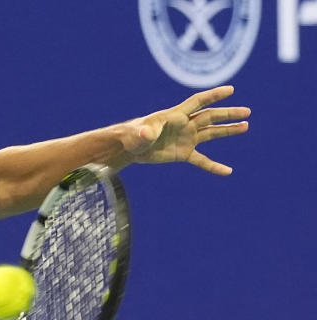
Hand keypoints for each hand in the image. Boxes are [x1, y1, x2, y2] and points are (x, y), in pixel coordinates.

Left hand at [124, 85, 249, 174]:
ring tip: (245, 126)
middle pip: (210, 117)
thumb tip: (146, 133)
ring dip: (228, 130)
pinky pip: (202, 161)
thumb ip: (145, 132)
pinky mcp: (183, 153)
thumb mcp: (139, 134)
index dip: (213, 95)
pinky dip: (214, 166)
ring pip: (211, 133)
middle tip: (247, 112)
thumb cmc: (133, 136)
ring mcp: (186, 139)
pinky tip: (227, 171)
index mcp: (176, 115)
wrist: (130, 148)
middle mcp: (185, 125)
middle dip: (228, 114)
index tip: (230, 90)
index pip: (198, 102)